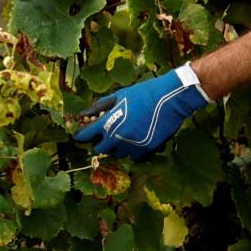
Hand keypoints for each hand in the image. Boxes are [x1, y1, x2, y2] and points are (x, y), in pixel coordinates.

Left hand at [72, 64, 210, 159]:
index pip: (86, 135)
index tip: (80, 136)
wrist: (169, 99)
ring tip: (124, 136)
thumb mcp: (119, 96)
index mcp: (108, 122)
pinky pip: (133, 156)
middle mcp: (117, 137)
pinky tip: (136, 140)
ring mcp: (132, 145)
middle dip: (101, 143)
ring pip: (118, 154)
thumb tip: (84, 113)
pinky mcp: (145, 149)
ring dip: (117, 147)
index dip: (81, 135)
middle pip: (100, 149)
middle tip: (105, 136)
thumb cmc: (143, 94)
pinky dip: (132, 151)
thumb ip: (100, 106)